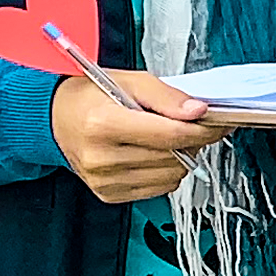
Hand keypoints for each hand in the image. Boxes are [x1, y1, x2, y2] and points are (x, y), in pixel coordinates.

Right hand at [51, 72, 226, 205]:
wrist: (56, 119)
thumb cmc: (91, 97)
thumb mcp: (130, 81)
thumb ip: (166, 96)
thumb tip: (198, 111)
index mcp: (103, 125)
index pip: (171, 135)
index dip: (204, 129)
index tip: (220, 122)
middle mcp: (101, 157)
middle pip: (174, 157)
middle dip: (192, 140)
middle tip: (190, 124)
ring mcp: (104, 180)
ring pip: (172, 176)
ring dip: (181, 157)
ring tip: (166, 137)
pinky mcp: (108, 194)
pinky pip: (158, 188)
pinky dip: (165, 171)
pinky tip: (153, 153)